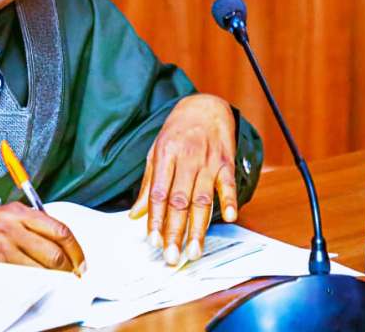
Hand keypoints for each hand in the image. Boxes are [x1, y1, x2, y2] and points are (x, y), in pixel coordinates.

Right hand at [0, 203, 85, 274]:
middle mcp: (11, 226)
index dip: (76, 249)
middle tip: (73, 275)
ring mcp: (3, 246)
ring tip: (57, 280)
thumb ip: (33, 223)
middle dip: (69, 268)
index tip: (81, 261)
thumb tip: (63, 241)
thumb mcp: (7, 215)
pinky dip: (36, 282)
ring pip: (42, 268)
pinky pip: (25, 277)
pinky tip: (38, 282)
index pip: (59, 229)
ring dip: (54, 278)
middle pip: (54, 252)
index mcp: (18, 211)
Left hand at [128, 94, 236, 264]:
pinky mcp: (226, 162)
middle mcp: (186, 159)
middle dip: (175, 231)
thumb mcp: (155, 152)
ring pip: (202, 199)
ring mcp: (207, 161)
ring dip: (199, 228)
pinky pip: (228, 184)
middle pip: (179, 201)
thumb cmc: (177, 132)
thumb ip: (148, 185)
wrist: (204, 107)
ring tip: (194, 251)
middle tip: (173, 256)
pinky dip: (229, 200)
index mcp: (164, 155)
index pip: (158, 193)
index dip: (155, 219)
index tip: (154, 241)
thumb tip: (135, 214)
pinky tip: (230, 217)